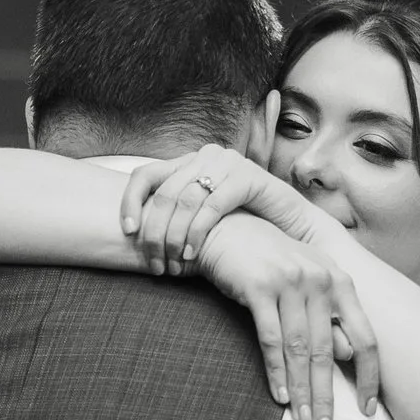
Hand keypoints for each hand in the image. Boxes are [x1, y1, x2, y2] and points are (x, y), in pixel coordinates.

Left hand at [121, 141, 323, 276]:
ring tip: (173, 263)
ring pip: (185, 201)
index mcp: (188, 161)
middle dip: (154, 233)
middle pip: (163, 193)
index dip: (130, 203)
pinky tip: (191, 253)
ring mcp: (226, 163)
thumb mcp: (202, 217)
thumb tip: (136, 233)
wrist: (291, 228)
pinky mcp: (247, 176)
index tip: (128, 233)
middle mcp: (204, 156)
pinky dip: (197, 232)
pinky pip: (211, 206)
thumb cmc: (244, 225)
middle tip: (154, 263)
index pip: (145, 175)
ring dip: (174, 237)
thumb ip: (176, 215)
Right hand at [193, 216, 379, 419]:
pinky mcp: (260, 286)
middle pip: (330, 352)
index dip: (368, 378)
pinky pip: (272, 340)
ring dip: (302, 392)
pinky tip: (280, 397)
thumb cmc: (271, 264)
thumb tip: (348, 357)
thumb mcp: (307, 286)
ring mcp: (291, 282)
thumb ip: (329, 317)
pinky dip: (277, 372)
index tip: (367, 412)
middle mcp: (321, 280)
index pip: (365, 339)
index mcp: (341, 282)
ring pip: (301, 350)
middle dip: (328, 397)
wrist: (227, 231)